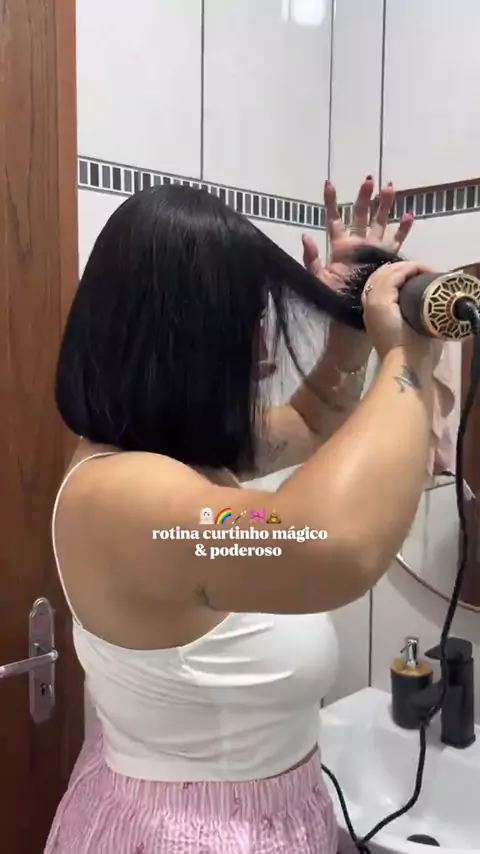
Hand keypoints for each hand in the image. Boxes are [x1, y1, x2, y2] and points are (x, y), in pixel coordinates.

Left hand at [302, 176, 413, 291]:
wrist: (350, 315)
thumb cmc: (332, 298)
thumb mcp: (316, 278)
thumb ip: (311, 258)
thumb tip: (305, 236)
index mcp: (339, 246)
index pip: (334, 219)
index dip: (331, 202)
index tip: (328, 184)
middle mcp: (357, 244)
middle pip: (361, 215)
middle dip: (365, 197)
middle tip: (369, 179)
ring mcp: (373, 250)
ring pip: (380, 223)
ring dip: (385, 205)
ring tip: (389, 186)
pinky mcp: (386, 259)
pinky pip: (396, 242)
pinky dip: (403, 229)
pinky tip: (409, 215)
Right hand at [361, 260, 438, 361]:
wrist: (406, 363)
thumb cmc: (412, 353)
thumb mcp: (410, 330)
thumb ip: (412, 318)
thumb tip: (425, 308)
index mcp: (374, 315)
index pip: (378, 287)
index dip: (395, 277)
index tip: (414, 277)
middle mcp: (368, 307)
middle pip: (380, 277)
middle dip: (400, 269)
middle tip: (420, 270)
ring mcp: (372, 303)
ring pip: (386, 273)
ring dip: (406, 267)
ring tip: (422, 268)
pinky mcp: (380, 302)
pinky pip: (393, 276)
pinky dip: (407, 269)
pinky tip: (419, 269)